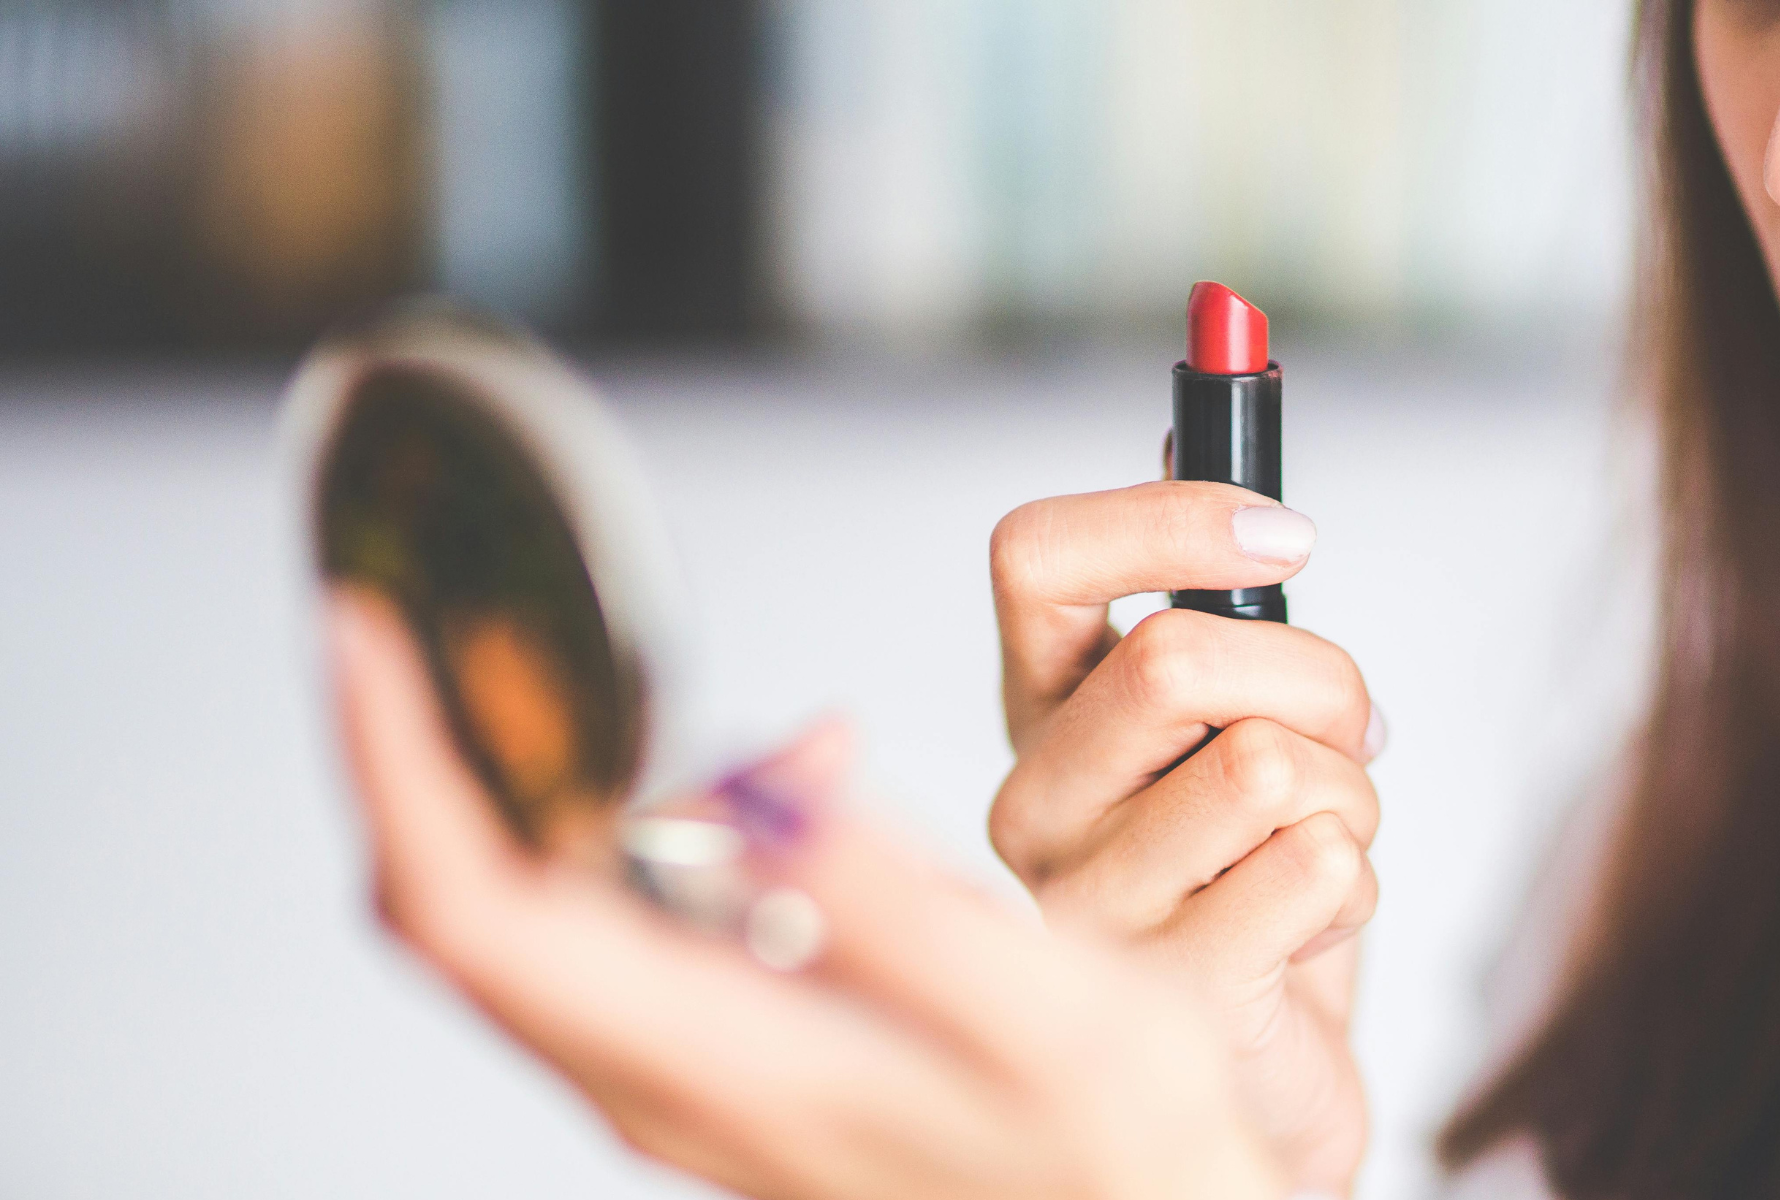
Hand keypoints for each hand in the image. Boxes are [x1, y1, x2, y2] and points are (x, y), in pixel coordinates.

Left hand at [326, 589, 1287, 1199]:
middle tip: (495, 624)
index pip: (479, 910)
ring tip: (806, 737)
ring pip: (537, 909)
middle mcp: (662, 1085)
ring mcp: (676, 1081)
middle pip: (463, 906)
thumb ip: (905, 917)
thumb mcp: (1062, 1026)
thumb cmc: (1120, 1160)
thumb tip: (770, 795)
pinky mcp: (715, 1060)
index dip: (401, 763)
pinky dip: (670, 823)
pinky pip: (619, 926)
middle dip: (455, 744)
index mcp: (721, 1065)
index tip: (371, 637)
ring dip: (603, 778)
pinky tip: (808, 790)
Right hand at [988, 482, 1382, 1193]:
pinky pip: (1313, 870)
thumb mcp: (1232, 719)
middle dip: (1321, 679)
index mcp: (1043, 711)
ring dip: (1354, 797)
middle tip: (1350, 731)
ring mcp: (1083, 905)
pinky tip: (1309, 926)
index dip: (1167, 516)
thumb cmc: (1248, 881)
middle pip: (1176, 656)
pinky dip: (1356, 885)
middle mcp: (1033, 801)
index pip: (1033, 557)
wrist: (1259, 1080)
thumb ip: (1206, 592)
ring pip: (1270, 766)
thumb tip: (1198, 424)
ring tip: (1322, 844)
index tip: (1289, 533)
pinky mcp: (1160, 997)